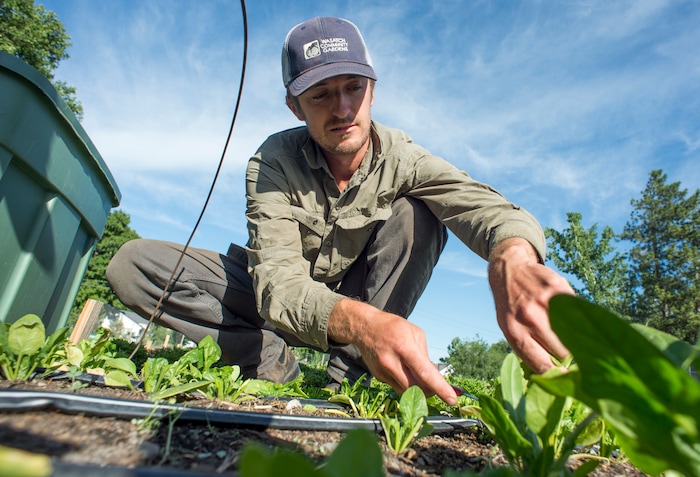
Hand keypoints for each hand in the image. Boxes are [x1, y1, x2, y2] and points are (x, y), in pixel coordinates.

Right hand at [328, 299, 457, 405]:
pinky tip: (401, 368)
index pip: (425, 373)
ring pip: (407, 391)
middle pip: (417, 388)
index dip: (440, 388)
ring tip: (416, 374)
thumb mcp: (415, 333)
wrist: (364, 327)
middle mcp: (392, 362)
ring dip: (417, 388)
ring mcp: (383, 371)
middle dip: (430, 391)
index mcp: (405, 348)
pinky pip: (397, 386)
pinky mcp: (378, 377)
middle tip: (436, 388)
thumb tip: (432, 376)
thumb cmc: (393, 327)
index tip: (452, 399)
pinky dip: (405, 382)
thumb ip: (424, 355)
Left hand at [488, 237, 573, 372]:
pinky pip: (578, 310)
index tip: (569, 378)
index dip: (558, 375)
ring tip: (575, 334)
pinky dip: (578, 315)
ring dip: (577, 336)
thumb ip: (528, 350)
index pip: (542, 365)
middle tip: (573, 353)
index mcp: (515, 333)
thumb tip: (554, 376)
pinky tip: (571, 313)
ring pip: (574, 332)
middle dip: (569, 356)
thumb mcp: (509, 329)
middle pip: (562, 352)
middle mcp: (529, 318)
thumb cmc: (511, 307)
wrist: (509, 270)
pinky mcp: (558, 287)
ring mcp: (544, 302)